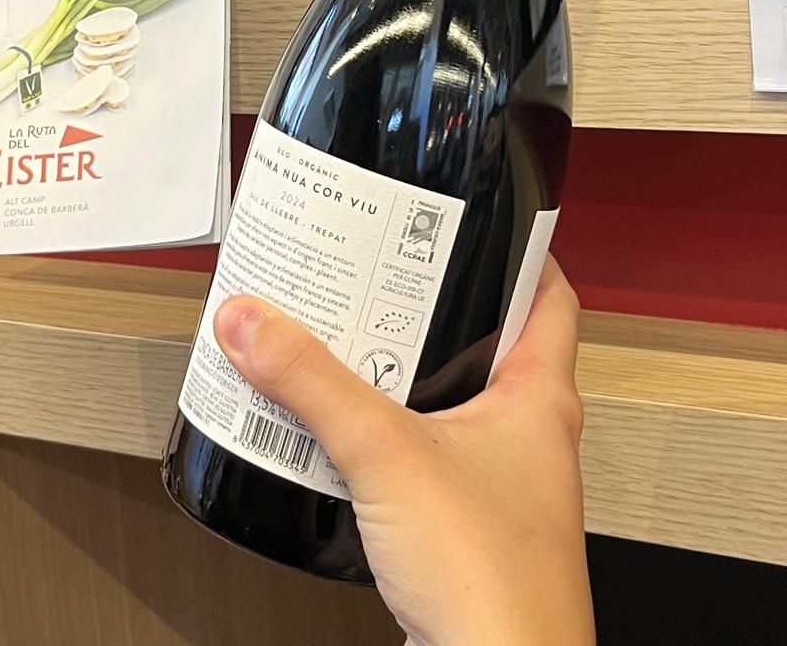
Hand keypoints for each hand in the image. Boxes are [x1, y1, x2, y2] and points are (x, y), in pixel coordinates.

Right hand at [214, 258, 591, 645]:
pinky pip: (428, 460)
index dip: (518, 250)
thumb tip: (254, 322)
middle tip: (380, 271)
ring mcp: (503, 487)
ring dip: (404, 374)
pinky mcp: (469, 529)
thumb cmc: (493, 585)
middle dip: (431, 307)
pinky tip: (343, 436)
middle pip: (490, 344)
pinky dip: (389, 438)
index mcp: (540, 400)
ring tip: (347, 340)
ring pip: (454, 404)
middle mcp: (531, 438)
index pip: (550, 296)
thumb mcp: (388, 455)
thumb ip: (314, 384)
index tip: (473, 218)